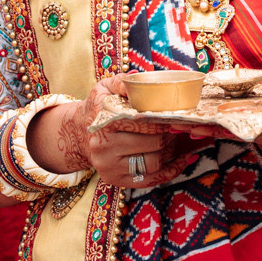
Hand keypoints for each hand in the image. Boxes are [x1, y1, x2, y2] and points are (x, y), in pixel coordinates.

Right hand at [38, 75, 221, 189]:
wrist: (80, 133)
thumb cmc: (99, 108)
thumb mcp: (104, 88)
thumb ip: (121, 82)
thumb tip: (137, 80)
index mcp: (104, 124)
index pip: (143, 124)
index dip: (163, 119)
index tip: (174, 114)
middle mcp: (104, 148)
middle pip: (153, 144)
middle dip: (170, 135)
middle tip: (176, 127)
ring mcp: (109, 167)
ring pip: (153, 163)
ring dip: (170, 152)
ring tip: (173, 140)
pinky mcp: (115, 180)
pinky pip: (150, 181)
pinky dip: (170, 171)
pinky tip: (181, 160)